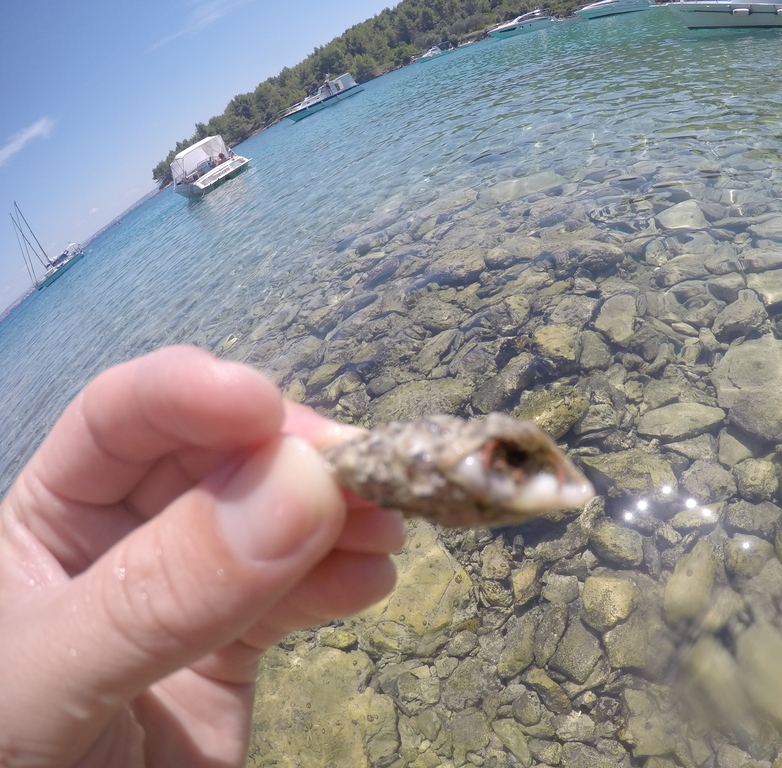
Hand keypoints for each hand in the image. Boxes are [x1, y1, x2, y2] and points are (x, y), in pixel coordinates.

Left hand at [0, 346, 405, 766]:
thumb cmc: (10, 765)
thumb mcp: (52, 682)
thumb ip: (160, 593)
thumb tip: (299, 486)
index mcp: (48, 520)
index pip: (119, 422)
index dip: (190, 397)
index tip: (269, 409)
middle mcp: (123, 539)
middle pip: (219, 456)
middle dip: (291, 453)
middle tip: (363, 470)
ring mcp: (190, 591)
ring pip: (275, 520)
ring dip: (339, 512)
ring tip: (388, 526)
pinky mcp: (239, 648)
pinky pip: (300, 594)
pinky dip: (343, 579)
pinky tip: (373, 579)